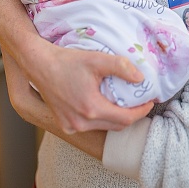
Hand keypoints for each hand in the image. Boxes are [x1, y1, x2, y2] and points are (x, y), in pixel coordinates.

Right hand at [20, 45, 153, 132]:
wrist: (38, 64)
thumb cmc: (66, 61)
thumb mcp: (97, 59)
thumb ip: (121, 67)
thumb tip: (141, 79)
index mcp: (91, 108)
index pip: (127, 118)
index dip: (142, 111)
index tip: (149, 102)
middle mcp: (81, 123)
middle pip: (117, 126)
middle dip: (132, 116)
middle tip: (140, 103)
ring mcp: (71, 126)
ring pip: (104, 127)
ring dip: (116, 118)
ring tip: (123, 105)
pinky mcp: (64, 125)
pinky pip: (90, 127)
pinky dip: (100, 120)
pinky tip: (103, 108)